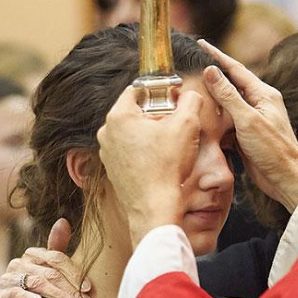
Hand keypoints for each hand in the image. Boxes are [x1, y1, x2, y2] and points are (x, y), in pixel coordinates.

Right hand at [0, 219, 94, 297]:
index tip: (89, 289)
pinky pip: (15, 293)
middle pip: (51, 273)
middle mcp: (20, 263)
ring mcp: (9, 278)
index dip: (75, 273)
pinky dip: (28, 297)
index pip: (58, 258)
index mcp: (34, 254)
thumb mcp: (48, 266)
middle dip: (71, 289)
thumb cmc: (36, 282)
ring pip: (37, 283)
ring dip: (58, 296)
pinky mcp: (1, 294)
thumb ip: (57, 246)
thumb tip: (63, 221)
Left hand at [96, 85, 203, 244]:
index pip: (137, 89)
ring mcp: (108, 152)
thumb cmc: (167, 167)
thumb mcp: (187, 125)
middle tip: (176, 122)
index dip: (159, 90)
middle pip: (135, 111)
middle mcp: (107, 133)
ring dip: (151, 132)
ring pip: (133, 131)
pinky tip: (161, 159)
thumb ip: (191, 101)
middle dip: (157, 113)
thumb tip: (190, 95)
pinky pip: (130, 150)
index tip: (174, 98)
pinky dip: (145, 150)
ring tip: (170, 143)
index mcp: (119, 116)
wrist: (155, 207)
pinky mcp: (113, 169)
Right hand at [199, 39, 297, 211]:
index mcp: (263, 94)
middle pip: (231, 83)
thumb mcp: (248, 120)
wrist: (285, 179)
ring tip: (191, 86)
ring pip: (228, 102)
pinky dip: (215, 115)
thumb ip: (229, 95)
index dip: (217, 56)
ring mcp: (254, 118)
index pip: (236, 69)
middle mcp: (259, 103)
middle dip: (213, 73)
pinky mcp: (248, 133)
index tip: (200, 43)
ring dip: (212, 95)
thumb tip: (212, 71)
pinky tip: (202, 115)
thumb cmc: (272, 150)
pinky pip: (228, 119)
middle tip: (192, 62)